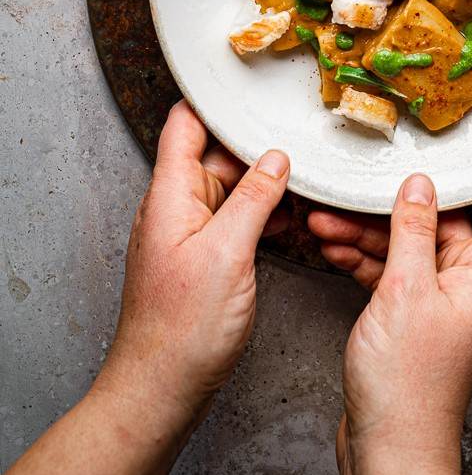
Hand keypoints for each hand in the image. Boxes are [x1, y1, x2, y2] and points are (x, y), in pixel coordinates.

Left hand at [100, 101, 289, 422]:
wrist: (161, 389)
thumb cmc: (182, 330)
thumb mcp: (229, 252)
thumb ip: (255, 197)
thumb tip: (276, 159)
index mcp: (171, 194)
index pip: (185, 124)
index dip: (214, 100)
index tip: (248, 85)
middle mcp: (176, 207)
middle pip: (218, 155)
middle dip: (257, 147)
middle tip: (301, 137)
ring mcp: (190, 233)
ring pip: (232, 189)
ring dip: (266, 185)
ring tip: (307, 183)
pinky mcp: (204, 258)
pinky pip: (235, 220)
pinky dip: (263, 216)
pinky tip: (291, 221)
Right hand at [308, 176, 471, 474]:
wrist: (388, 448)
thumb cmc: (408, 384)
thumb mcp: (405, 290)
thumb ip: (412, 230)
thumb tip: (420, 185)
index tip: (453, 149)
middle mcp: (466, 286)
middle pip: (440, 224)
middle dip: (396, 205)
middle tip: (356, 191)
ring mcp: (437, 304)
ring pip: (408, 248)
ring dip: (367, 232)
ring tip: (326, 221)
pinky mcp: (410, 320)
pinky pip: (391, 274)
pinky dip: (363, 260)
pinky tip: (333, 248)